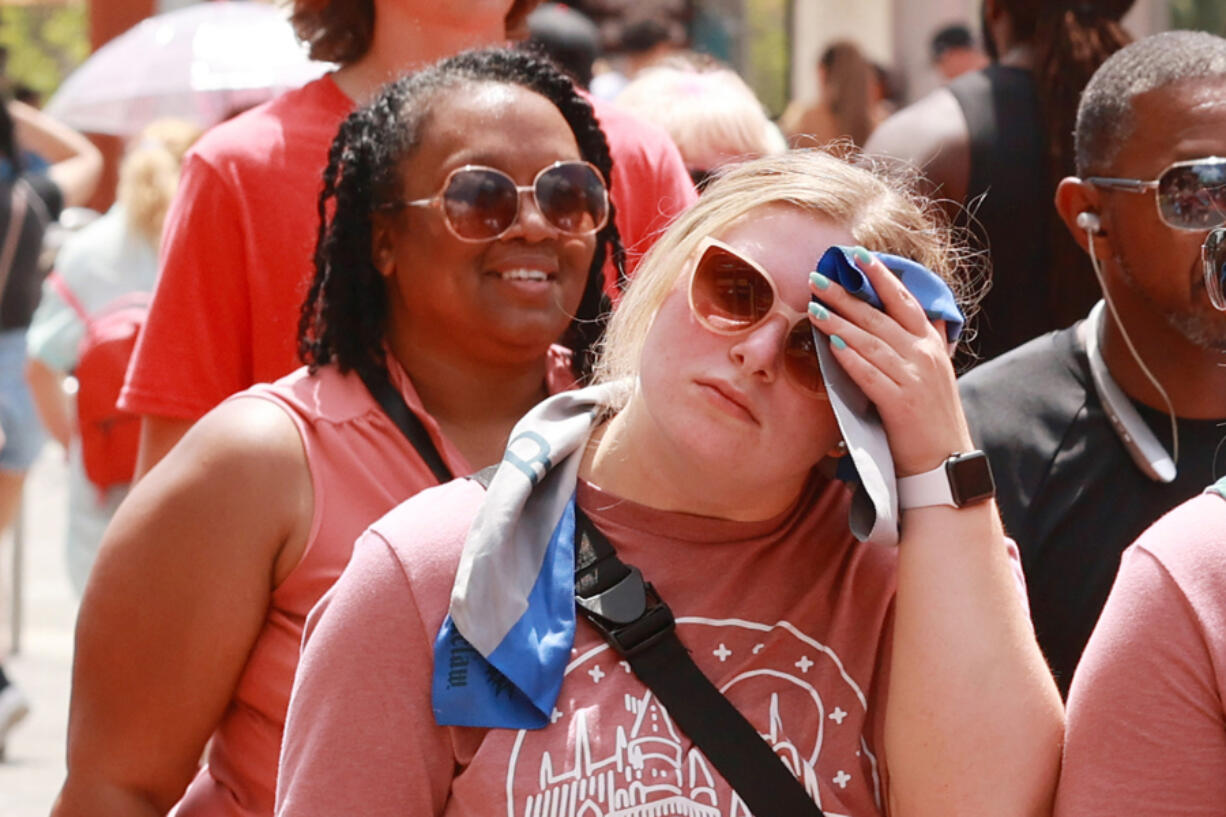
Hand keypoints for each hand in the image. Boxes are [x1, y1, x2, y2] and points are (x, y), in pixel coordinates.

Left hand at [807, 247, 973, 475]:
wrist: (944, 462)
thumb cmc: (932, 417)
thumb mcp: (935, 372)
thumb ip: (925, 342)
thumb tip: (921, 315)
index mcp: (931, 344)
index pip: (905, 300)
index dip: (881, 276)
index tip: (858, 256)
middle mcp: (925, 356)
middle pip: (880, 317)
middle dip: (847, 295)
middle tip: (818, 278)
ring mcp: (915, 379)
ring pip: (871, 343)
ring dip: (840, 323)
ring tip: (814, 308)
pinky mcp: (902, 404)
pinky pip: (872, 376)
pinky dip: (852, 360)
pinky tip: (832, 347)